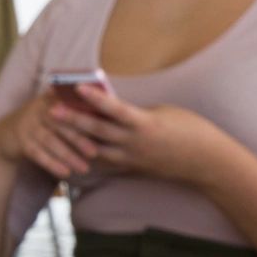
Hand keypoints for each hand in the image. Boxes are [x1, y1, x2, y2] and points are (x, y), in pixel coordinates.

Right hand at [0, 92, 96, 180]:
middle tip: (94, 153)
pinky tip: (65, 173)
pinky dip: (52, 163)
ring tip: (84, 168)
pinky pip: (38, 153)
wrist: (6, 135)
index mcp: (50, 97)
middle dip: (78, 139)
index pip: (69, 103)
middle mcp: (37, 108)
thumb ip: (74, 110)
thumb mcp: (54, 112)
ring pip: (50, 140)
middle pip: (60, 123)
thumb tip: (104, 116)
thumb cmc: (42, 124)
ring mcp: (27, 124)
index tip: (101, 126)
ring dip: (68, 155)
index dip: (84, 114)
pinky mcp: (20, 141)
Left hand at [41, 87, 221, 183]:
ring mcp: (130, 159)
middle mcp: (132, 143)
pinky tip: (72, 152)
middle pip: (96, 131)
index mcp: (143, 124)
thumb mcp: (163, 112)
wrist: (205, 162)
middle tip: (51, 110)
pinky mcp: (131, 169)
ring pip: (95, 149)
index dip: (93, 97)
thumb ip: (137, 113)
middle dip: (72, 120)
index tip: (76, 87)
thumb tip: (115, 110)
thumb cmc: (190, 129)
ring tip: (56, 130)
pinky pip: (104, 163)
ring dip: (75, 140)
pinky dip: (88, 156)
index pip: (113, 109)